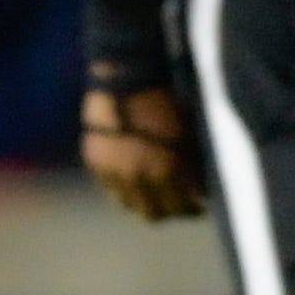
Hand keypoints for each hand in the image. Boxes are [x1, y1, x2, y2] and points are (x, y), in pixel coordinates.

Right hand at [82, 85, 201, 221]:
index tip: (198, 206)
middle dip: (168, 211)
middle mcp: (137, 178)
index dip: (192, 210)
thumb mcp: (187, 137)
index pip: (181, 208)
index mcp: (165, 171)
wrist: (126, 80)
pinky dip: (122, 189)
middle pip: (153, 214)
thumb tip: (199, 191)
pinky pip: (109, 188)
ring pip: (128, 206)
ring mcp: (112, 172)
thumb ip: (192, 168)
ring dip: (142, 203)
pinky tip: (132, 180)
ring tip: (152, 194)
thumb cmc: (164, 103)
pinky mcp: (94, 163)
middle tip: (177, 203)